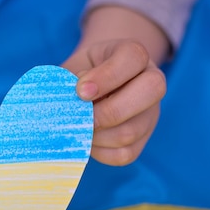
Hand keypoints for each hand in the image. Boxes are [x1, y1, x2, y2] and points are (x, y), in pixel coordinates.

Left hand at [62, 39, 165, 165]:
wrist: (93, 86)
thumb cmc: (81, 74)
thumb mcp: (74, 66)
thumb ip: (68, 79)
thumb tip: (58, 102)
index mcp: (134, 55)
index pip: (133, 57)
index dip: (106, 76)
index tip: (80, 91)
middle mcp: (151, 81)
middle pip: (151, 90)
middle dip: (109, 110)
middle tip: (81, 117)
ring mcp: (150, 113)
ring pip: (132, 130)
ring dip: (98, 135)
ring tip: (79, 128)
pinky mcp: (143, 139)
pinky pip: (125, 154)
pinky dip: (100, 152)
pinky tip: (87, 140)